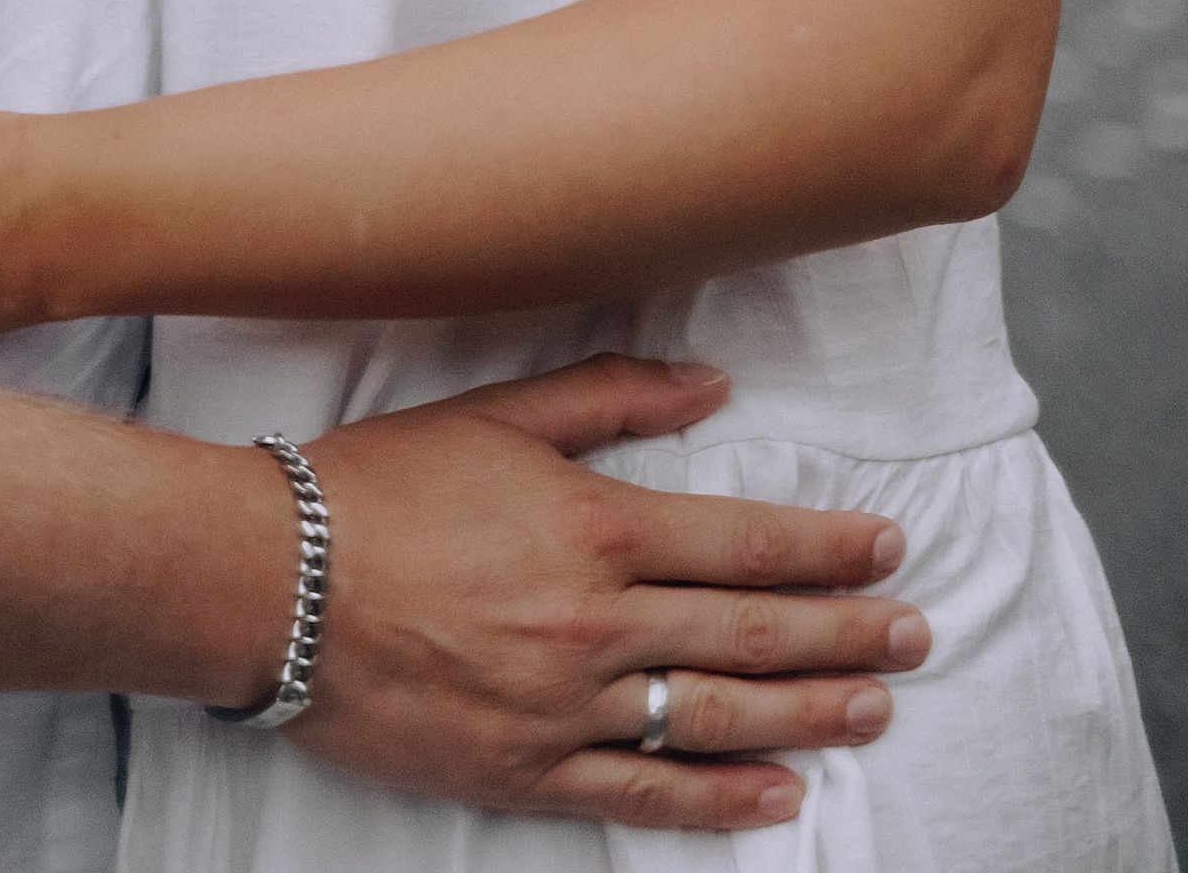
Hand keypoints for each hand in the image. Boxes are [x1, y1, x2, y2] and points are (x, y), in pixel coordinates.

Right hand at [299, 355, 926, 834]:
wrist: (270, 580)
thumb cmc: (377, 485)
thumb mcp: (495, 413)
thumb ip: (610, 395)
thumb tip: (709, 384)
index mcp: (593, 525)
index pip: (742, 544)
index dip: (827, 549)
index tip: (890, 548)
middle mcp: (592, 621)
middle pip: (750, 633)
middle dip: (846, 635)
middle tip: (916, 637)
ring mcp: (561, 706)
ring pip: (715, 715)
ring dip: (807, 715)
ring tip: (874, 712)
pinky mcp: (522, 770)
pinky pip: (642, 794)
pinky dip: (720, 801)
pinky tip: (780, 798)